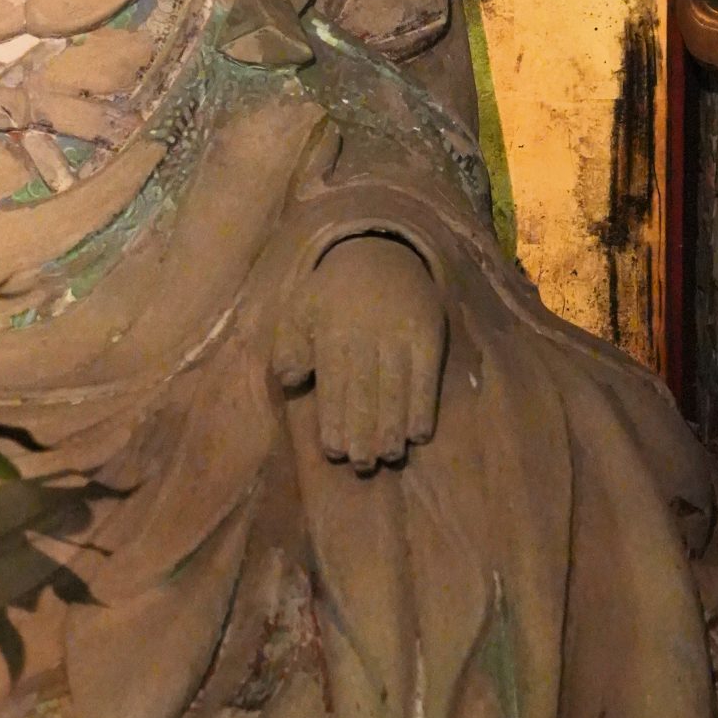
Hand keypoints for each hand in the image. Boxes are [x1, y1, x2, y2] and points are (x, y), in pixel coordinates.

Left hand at [276, 235, 446, 471]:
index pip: (334, 383)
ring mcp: (401, 334)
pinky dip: (424, 407)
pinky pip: (427, 377)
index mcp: (332, 329)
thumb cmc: (331, 294)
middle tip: (362, 464)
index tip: (334, 451)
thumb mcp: (299, 308)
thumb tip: (290, 380)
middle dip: (364, 431)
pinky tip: (418, 434)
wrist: (378, 253)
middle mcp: (367, 333)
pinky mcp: (429, 335)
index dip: (335, 419)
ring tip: (388, 456)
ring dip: (393, 427)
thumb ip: (289, 345)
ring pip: (397, 388)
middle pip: (367, 391)